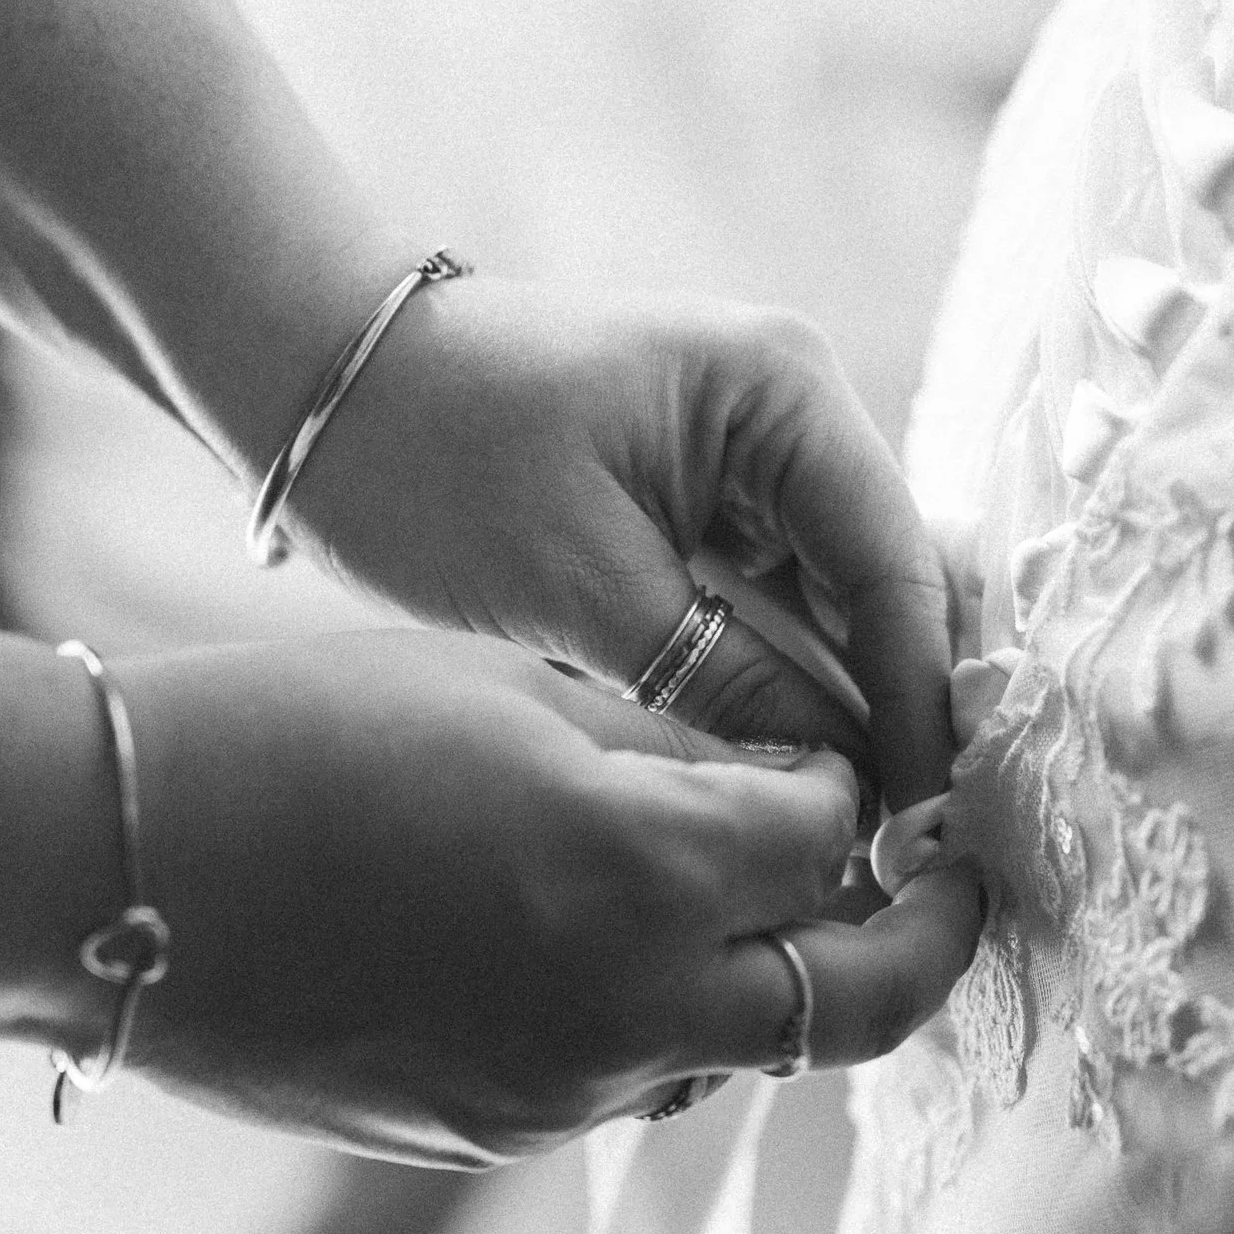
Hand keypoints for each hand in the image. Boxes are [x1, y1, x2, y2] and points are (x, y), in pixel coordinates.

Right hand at [107, 631, 981, 1161]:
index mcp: (642, 867)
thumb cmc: (306, 731)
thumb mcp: (518, 691)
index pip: (831, 837)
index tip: (838, 759)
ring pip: (744, 1053)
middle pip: (857, 1002)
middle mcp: (628, 1008)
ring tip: (760, 903)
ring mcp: (561, 1094)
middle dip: (926, 941)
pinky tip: (604, 945)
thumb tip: (795, 793)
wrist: (114, 867)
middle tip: (956, 887)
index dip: (850, 787)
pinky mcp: (491, 1137)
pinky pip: (630, 1082)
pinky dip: (658, 1018)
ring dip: (775, 983)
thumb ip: (679, 751)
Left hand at [283, 281, 959, 815]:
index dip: (918, 702)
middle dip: (895, 712)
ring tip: (858, 833)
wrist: (314, 385)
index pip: (896, 565)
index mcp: (783, 390)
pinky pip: (778, 603)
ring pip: (838, 603)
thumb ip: (727, 685)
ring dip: (846, 707)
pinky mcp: (706, 499)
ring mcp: (752, 453)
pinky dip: (786, 684)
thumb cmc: (431, 458)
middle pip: (886, 583)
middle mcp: (791, 409)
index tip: (920, 821)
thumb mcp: (580, 590)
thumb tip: (842, 786)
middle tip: (903, 849)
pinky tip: (791, 775)